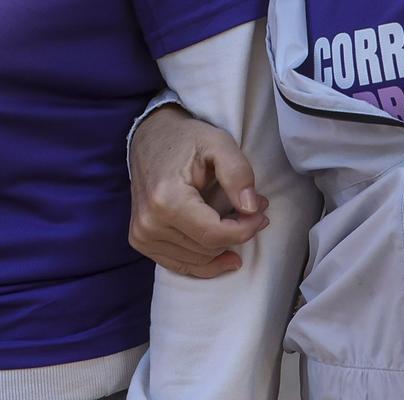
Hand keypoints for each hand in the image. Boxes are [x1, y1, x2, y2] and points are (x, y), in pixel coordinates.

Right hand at [127, 105, 268, 278]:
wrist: (150, 138)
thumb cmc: (186, 139)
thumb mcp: (219, 143)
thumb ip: (237, 173)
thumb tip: (251, 208)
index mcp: (166, 199)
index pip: (214, 234)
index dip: (245, 229)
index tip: (262, 214)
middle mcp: (149, 223)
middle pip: (207, 249)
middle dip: (237, 234)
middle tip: (255, 212)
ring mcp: (142, 236)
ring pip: (197, 260)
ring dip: (223, 246)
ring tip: (237, 221)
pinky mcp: (141, 241)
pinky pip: (180, 265)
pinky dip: (206, 262)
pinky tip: (225, 254)